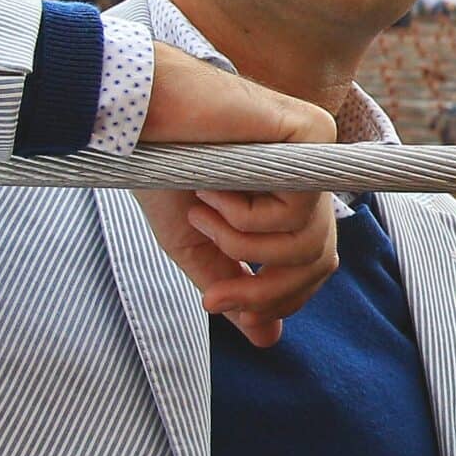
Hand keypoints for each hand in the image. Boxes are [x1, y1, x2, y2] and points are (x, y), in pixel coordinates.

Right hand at [130, 43, 339, 348]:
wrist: (137, 116)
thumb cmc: (162, 166)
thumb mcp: (197, 242)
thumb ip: (235, 284)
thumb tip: (271, 340)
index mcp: (288, 195)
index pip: (314, 264)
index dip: (277, 299)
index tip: (221, 307)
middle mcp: (311, 174)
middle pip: (318, 260)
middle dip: (263, 293)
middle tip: (211, 300)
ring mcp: (317, 152)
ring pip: (307, 242)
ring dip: (241, 245)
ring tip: (202, 212)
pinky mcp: (315, 135)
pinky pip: (295, 209)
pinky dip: (244, 215)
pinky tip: (212, 186)